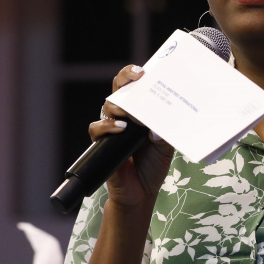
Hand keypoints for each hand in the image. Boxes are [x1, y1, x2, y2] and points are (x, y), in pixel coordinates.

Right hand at [91, 65, 174, 207]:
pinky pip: (98, 128)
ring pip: (109, 106)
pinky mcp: (102, 143)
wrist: (142, 192)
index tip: (145, 71)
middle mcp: (124, 116)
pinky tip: (121, 128)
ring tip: (132, 113)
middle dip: (126, 78)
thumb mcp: (165, 146)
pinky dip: (108, 126)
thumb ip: (163, 133)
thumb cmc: (153, 165)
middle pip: (119, 89)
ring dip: (121, 106)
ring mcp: (112, 128)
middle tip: (138, 77)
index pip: (135, 87)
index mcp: (140, 112)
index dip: (136, 75)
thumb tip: (157, 126)